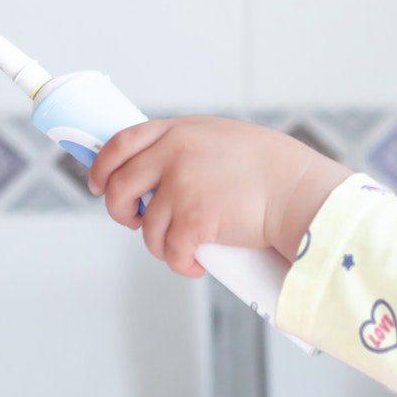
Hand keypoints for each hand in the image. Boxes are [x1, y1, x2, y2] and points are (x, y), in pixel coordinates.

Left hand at [88, 117, 351, 276]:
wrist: (298, 190)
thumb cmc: (271, 168)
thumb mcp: (221, 139)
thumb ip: (186, 148)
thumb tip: (157, 174)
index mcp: (178, 131)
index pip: (120, 144)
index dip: (101, 167)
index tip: (98, 184)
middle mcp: (172, 155)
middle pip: (119, 187)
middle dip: (120, 212)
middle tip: (135, 222)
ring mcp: (181, 188)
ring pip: (147, 228)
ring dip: (160, 244)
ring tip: (185, 247)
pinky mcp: (193, 221)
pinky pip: (170, 252)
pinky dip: (181, 264)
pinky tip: (196, 264)